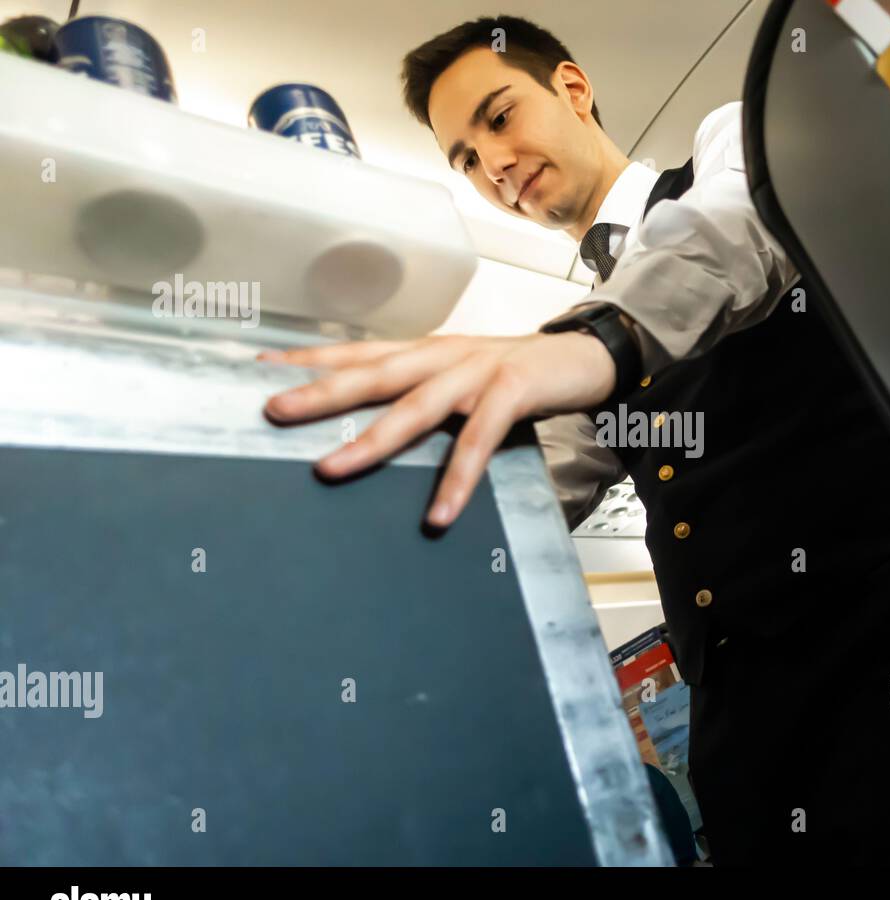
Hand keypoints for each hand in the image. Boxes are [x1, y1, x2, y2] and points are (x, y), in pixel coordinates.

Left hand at [259, 330, 614, 525]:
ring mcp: (477, 371)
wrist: (589, 353)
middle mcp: (444, 354)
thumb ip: (426, 395)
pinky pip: (479, 440)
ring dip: (371, 439)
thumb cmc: (520, 371)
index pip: (358, 352)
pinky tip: (438, 514)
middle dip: (321, 392)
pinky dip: (458, 478)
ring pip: (415, 406)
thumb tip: (381, 427)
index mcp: (428, 351)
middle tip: (272, 410)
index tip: (256, 369)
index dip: (308, 359)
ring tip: (330, 469)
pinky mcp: (513, 391)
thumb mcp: (465, 376)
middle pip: (372, 372)